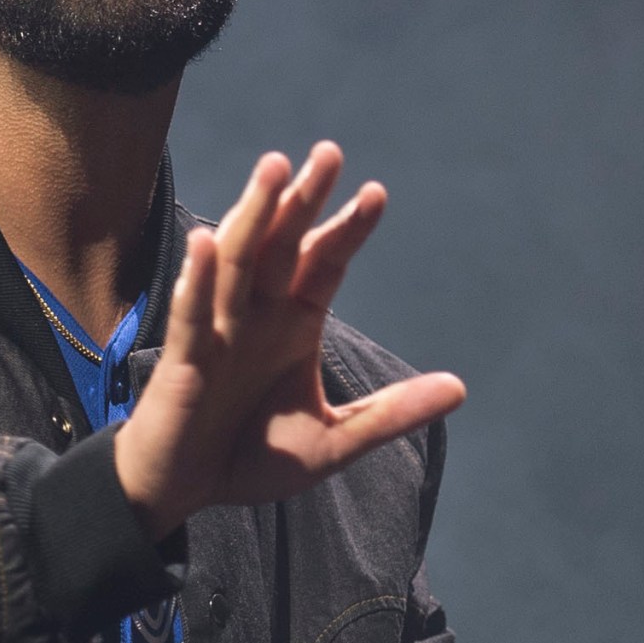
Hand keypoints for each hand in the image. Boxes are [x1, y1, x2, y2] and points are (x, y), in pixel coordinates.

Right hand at [113, 142, 466, 538]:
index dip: (349, 228)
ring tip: (273, 168)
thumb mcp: (333, 441)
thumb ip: (391, 413)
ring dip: (254, 214)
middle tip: (328, 152)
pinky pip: (191, 312)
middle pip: (283, 244)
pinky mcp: (184, 359)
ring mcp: (217, 329)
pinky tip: (206, 241)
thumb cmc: (252, 458)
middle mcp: (257, 314)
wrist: (185, 489)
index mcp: (294, 324)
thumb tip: (459, 388)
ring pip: (237, 260)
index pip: (325, 263)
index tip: (377, 194)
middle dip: (304, 199)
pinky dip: (198, 278)